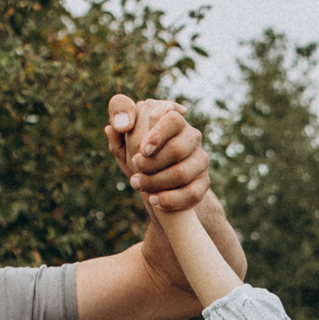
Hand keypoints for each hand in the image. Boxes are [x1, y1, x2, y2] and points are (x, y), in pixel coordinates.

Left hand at [106, 93, 209, 211]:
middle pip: (178, 149)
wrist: (156, 183)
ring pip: (182, 173)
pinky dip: (170, 200)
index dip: (158, 135)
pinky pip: (192, 193)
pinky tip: (154, 200)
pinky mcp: (204, 182)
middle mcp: (191, 136)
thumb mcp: (124, 139)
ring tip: (137, 185)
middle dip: (151, 164)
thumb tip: (114, 127)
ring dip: (156, 182)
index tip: (143, 151)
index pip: (173, 119)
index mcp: (173, 119)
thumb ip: (117, 125)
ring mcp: (200, 160)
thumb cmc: (139, 154)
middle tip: (135, 168)